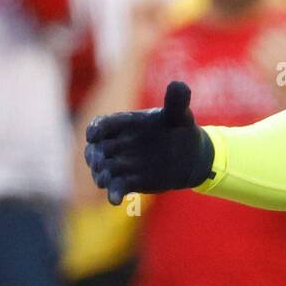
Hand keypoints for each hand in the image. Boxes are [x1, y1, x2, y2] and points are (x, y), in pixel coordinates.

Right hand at [84, 82, 214, 204]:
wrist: (192, 155)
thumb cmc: (182, 129)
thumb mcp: (180, 115)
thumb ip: (177, 101)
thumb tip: (179, 84)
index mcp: (126, 124)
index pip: (103, 124)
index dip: (96, 129)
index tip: (93, 135)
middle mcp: (119, 143)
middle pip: (96, 149)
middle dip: (94, 155)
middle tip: (98, 162)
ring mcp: (122, 163)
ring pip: (103, 169)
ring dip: (100, 175)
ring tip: (103, 181)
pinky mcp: (130, 180)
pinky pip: (117, 187)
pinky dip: (114, 193)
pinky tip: (114, 201)